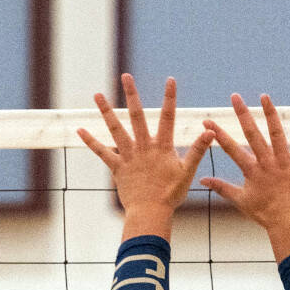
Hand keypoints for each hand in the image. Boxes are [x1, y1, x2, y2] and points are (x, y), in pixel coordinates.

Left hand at [77, 74, 213, 239]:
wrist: (150, 213)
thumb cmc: (171, 195)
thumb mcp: (187, 172)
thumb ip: (198, 150)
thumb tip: (211, 132)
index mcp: (162, 147)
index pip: (168, 118)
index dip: (170, 98)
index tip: (171, 80)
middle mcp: (143, 147)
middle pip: (137, 116)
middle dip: (132, 94)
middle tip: (126, 75)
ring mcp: (128, 156)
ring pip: (115, 129)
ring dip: (106, 111)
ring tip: (97, 95)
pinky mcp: (117, 168)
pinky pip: (101, 152)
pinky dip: (90, 141)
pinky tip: (79, 129)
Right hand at [200, 94, 289, 262]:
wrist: (289, 224)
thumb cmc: (264, 213)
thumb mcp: (240, 200)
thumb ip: (221, 187)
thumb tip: (202, 179)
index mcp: (251, 171)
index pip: (231, 149)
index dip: (218, 134)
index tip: (207, 121)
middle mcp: (267, 164)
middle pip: (253, 135)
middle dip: (243, 114)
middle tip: (235, 97)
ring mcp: (284, 164)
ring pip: (276, 135)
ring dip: (270, 114)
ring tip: (264, 97)